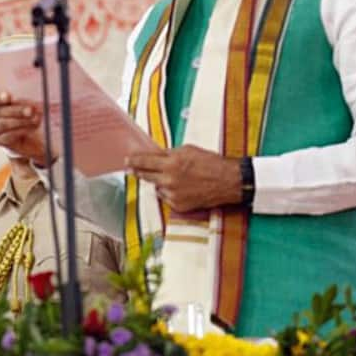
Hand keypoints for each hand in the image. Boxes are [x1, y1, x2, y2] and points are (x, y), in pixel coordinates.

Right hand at [0, 89, 55, 165]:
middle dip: (15, 110)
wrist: (35, 136)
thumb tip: (36, 100)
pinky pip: (7, 136)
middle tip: (30, 110)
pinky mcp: (0, 140)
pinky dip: (21, 131)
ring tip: (35, 119)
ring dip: (20, 121)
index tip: (9, 97)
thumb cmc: (31, 113)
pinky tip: (31, 128)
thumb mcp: (31, 103)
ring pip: (2, 124)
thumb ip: (29, 99)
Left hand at [126, 145, 242, 213]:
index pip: (144, 161)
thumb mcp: (188, 150)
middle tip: (131, 169)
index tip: (127, 160)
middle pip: (145, 175)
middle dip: (137, 171)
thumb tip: (155, 155)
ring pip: (156, 187)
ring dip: (159, 182)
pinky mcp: (178, 205)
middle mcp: (169, 180)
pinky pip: (166, 197)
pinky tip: (181, 188)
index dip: (134, 160)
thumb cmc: (211, 163)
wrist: (228, 181)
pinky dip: (169, 192)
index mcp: (171, 163)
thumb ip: (169, 154)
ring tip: (173, 178)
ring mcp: (173, 194)